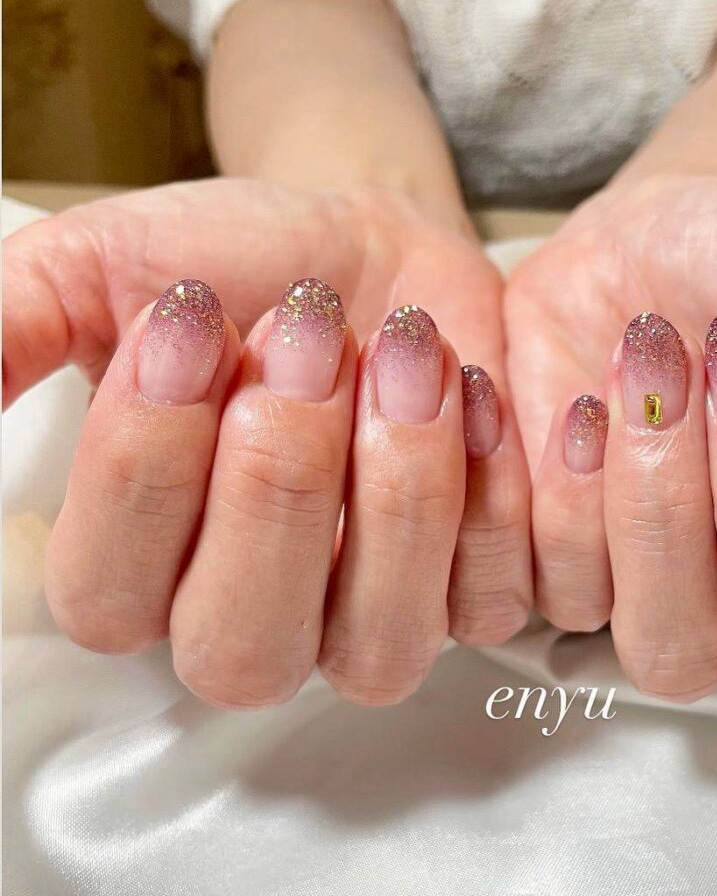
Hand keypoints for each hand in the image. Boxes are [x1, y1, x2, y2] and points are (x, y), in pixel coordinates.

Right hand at [3, 178, 531, 706]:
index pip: (110, 596)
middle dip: (280, 476)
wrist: (371, 248)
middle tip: (310, 337)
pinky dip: (490, 491)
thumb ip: (10, 329)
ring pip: (375, 647)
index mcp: (143, 568)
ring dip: (397, 486)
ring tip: (405, 349)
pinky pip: (485, 598)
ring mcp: (366, 622)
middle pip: (242, 645)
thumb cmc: (237, 267)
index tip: (187, 318)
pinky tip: (475, 386)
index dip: (145, 461)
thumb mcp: (99, 272)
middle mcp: (252, 621)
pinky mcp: (467, 592)